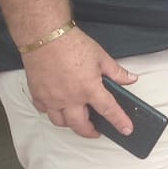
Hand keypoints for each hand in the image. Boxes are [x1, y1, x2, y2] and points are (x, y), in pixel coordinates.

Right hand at [21, 28, 137, 137]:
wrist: (45, 37)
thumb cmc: (72, 44)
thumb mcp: (101, 57)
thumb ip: (116, 72)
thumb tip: (130, 79)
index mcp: (89, 89)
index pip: (108, 110)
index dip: (119, 121)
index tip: (126, 130)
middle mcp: (70, 98)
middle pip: (80, 125)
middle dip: (89, 132)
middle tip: (96, 131)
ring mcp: (52, 98)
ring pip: (60, 122)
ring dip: (70, 124)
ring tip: (77, 120)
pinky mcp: (37, 94)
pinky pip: (44, 111)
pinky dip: (52, 112)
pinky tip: (57, 107)